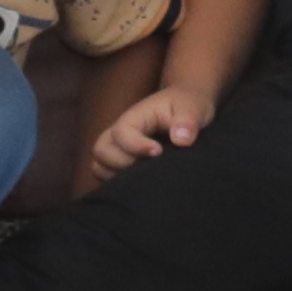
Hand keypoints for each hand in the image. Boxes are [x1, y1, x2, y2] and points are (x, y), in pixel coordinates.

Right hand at [85, 79, 211, 182]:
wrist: (185, 106)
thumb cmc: (186, 105)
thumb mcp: (192, 107)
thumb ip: (187, 121)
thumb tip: (181, 140)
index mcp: (135, 117)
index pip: (121, 133)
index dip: (136, 145)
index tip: (158, 152)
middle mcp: (120, 133)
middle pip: (101, 151)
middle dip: (122, 163)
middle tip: (149, 167)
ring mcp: (118, 148)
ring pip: (99, 166)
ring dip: (117, 176)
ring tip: (144, 177)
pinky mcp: (121, 163)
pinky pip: (106, 177)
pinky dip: (118, 184)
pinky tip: (141, 185)